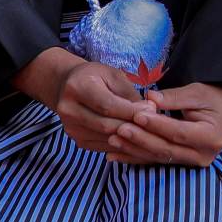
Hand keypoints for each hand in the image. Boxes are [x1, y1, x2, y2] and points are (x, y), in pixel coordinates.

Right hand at [15, 46, 148, 154]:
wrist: (68, 85)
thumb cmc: (95, 76)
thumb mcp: (112, 75)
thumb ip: (129, 93)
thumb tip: (149, 111)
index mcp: (77, 87)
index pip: (107, 105)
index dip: (131, 111)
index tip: (152, 110)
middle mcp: (68, 110)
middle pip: (106, 125)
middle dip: (133, 125)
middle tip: (154, 123)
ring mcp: (70, 128)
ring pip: (105, 139)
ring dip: (129, 138)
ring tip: (148, 131)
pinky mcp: (76, 140)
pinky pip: (102, 147)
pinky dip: (121, 145)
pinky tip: (136, 140)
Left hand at [108, 82, 221, 166]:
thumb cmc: (217, 98)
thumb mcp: (199, 92)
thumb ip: (174, 97)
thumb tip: (149, 99)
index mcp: (210, 137)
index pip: (177, 132)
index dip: (155, 125)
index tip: (135, 115)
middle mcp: (202, 155)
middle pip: (165, 149)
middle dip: (140, 140)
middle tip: (118, 130)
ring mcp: (193, 162)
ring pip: (159, 158)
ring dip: (134, 150)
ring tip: (112, 143)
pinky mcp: (183, 162)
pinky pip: (157, 161)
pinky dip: (136, 158)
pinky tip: (117, 156)